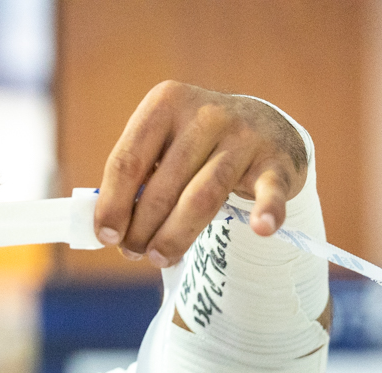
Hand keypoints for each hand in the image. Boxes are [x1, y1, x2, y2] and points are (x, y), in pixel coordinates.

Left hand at [94, 81, 308, 269]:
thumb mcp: (161, 147)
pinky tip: (262, 229)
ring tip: (161, 259)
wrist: (265, 127)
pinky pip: (269, 190)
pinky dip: (267, 210)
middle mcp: (205, 114)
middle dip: (142, 228)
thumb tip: (107, 231)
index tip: (105, 236)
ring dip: (177, 235)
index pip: (128, 161)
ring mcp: (243, 135)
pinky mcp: (276, 160)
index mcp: (165, 103)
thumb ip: (135, 181)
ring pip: (202, 196)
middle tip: (134, 253)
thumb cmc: (196, 148)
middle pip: (163, 185)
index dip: (113, 204)